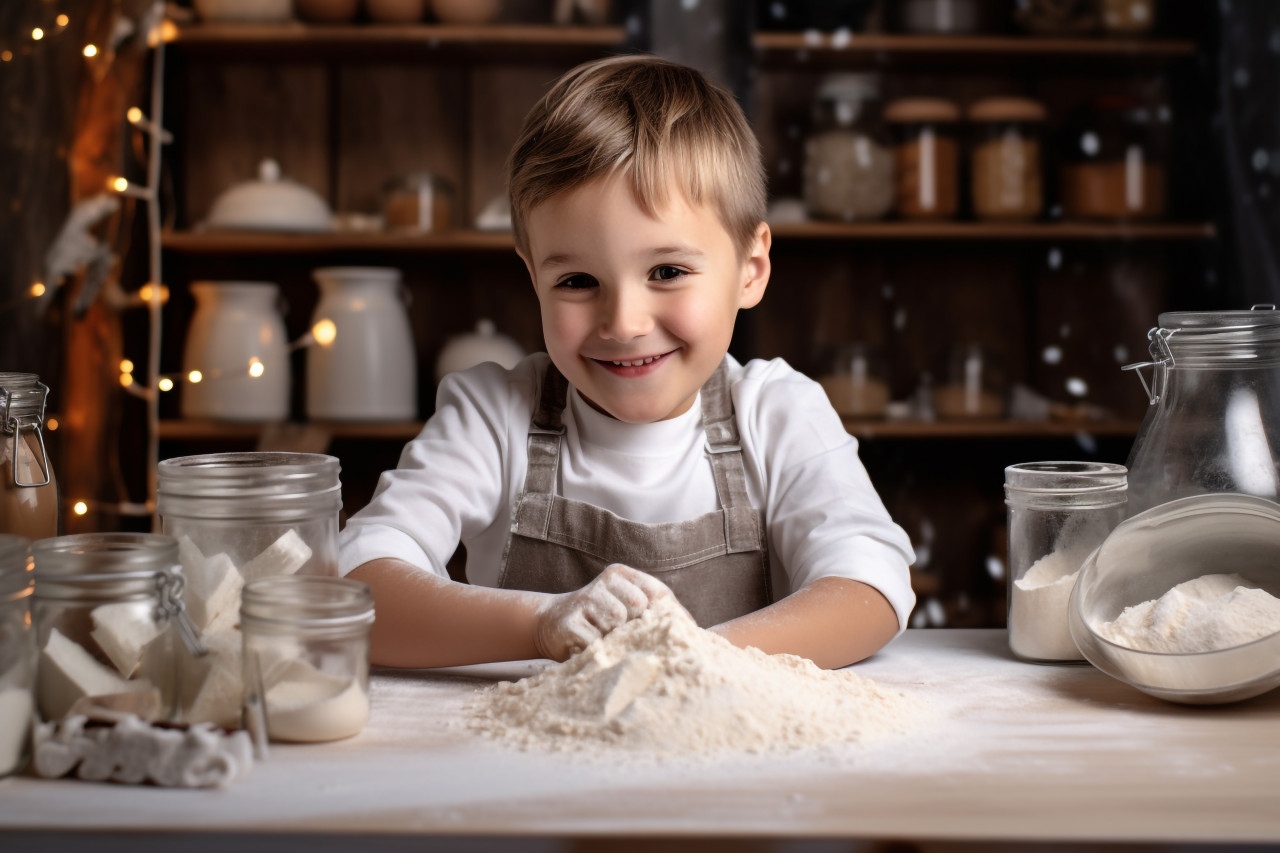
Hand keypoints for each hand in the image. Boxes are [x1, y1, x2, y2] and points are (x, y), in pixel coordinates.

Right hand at [533, 564, 671, 660]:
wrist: (550, 624)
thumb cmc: (600, 622)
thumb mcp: (629, 610)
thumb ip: (659, 615)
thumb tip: (699, 635)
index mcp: (623, 575)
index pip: (658, 592)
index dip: (668, 618)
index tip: (667, 637)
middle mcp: (605, 581)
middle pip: (639, 607)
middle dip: (636, 628)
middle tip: (624, 637)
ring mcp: (585, 598)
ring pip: (617, 623)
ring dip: (614, 639)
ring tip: (603, 639)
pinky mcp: (569, 620)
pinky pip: (596, 641)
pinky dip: (597, 650)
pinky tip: (588, 645)